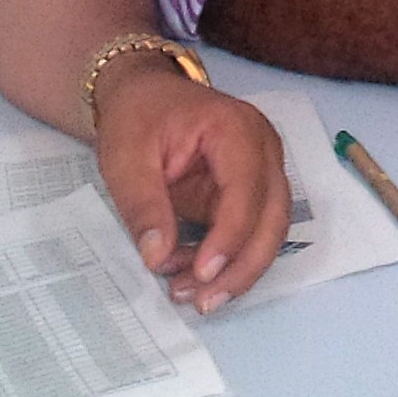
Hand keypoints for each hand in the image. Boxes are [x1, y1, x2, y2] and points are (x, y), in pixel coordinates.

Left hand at [89, 64, 292, 312]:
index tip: (201, 274)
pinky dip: (227, 261)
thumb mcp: (125, 157)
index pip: (248, 190)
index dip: (229, 237)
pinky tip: (191, 275)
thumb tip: (157, 258)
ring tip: (190, 295)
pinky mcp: (251, 191)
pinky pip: (250, 233)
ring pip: (269, 232)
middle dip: (242, 267)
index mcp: (236, 129)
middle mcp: (263, 149)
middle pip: (273, 218)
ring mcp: (262, 170)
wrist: (142, 95)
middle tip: (202, 302)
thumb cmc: (136, 117)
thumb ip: (142, 205)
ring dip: (237, 271)